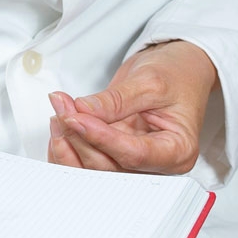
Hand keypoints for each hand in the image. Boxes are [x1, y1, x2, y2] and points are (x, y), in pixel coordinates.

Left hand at [46, 41, 218, 174]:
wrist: (177, 69)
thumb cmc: (177, 75)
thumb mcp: (150, 81)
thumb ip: (116, 100)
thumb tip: (84, 111)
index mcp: (177, 151)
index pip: (135, 155)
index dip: (103, 139)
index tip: (78, 119)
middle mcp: (155, 164)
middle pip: (110, 166)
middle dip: (81, 137)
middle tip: (63, 107)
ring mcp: (133, 163)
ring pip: (94, 168)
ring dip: (70, 142)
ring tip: (60, 111)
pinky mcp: (115, 155)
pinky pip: (88, 162)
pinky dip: (69, 147)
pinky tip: (61, 125)